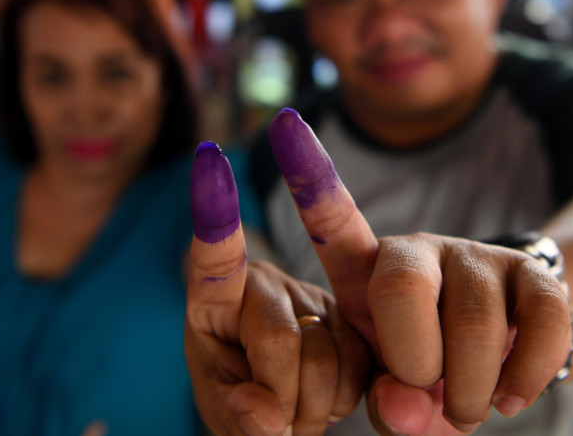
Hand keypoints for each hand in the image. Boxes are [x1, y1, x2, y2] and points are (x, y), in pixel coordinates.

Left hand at [185, 142, 369, 435]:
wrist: (295, 415)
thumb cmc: (244, 407)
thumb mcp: (225, 413)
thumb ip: (236, 416)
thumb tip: (267, 417)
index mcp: (219, 300)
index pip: (214, 260)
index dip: (215, 216)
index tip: (211, 162)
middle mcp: (267, 287)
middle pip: (277, 342)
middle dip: (277, 398)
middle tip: (275, 423)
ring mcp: (316, 300)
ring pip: (326, 358)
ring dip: (315, 405)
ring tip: (299, 410)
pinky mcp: (360, 318)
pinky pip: (362, 365)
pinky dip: (348, 397)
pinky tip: (331, 397)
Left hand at [267, 109, 572, 434]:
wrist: (502, 362)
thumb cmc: (428, 374)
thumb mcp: (394, 394)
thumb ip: (390, 403)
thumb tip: (408, 402)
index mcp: (366, 273)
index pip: (334, 221)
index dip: (310, 177)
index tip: (284, 124)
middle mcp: (418, 250)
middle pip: (401, 289)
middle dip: (414, 364)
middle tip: (427, 396)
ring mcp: (477, 256)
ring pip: (475, 323)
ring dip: (472, 390)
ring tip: (469, 409)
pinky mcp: (533, 273)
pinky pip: (542, 323)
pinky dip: (526, 375)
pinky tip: (512, 396)